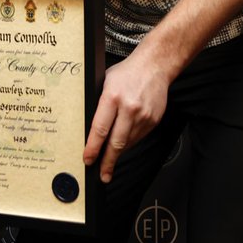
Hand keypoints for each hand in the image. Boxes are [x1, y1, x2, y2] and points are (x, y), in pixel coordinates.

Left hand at [82, 51, 168, 182]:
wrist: (155, 66)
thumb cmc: (127, 73)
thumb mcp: (105, 83)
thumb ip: (99, 104)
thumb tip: (89, 128)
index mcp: (113, 97)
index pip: (100, 129)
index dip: (93, 148)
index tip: (87, 160)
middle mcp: (129, 108)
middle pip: (116, 143)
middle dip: (107, 162)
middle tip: (102, 175)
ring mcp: (143, 116)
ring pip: (127, 143)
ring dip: (117, 154)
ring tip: (109, 162)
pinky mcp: (153, 121)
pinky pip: (138, 138)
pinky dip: (129, 143)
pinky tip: (122, 145)